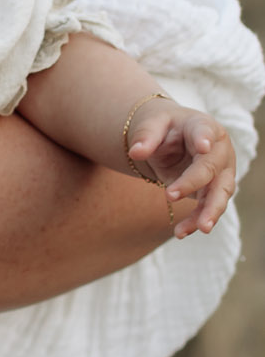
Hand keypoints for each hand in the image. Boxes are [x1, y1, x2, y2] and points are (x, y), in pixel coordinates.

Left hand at [127, 101, 236, 236]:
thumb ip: (145, 136)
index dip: (204, 138)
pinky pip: (207, 207)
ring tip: (199, 228)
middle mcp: (218, 150)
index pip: (204, 131)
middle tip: (170, 195)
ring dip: (209, 211)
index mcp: (203, 126)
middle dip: (194, 183)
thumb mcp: (152, 124)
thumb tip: (135, 152)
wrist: (171, 139)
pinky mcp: (213, 191)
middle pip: (212, 168)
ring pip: (219, 193)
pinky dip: (196, 221)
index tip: (203, 146)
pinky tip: (182, 232)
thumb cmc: (164, 128)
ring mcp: (220, 172)